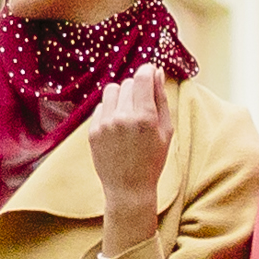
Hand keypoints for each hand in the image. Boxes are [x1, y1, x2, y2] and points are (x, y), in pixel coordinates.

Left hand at [85, 65, 174, 228]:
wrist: (129, 188)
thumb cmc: (153, 160)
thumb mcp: (166, 131)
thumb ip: (161, 99)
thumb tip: (157, 72)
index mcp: (145, 118)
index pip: (142, 76)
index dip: (147, 70)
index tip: (150, 72)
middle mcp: (122, 118)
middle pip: (128, 82)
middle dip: (137, 88)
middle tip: (142, 106)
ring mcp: (105, 124)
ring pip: (111, 89)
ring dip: (121, 95)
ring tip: (128, 112)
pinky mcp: (92, 130)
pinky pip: (101, 106)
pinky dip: (110, 110)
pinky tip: (118, 126)